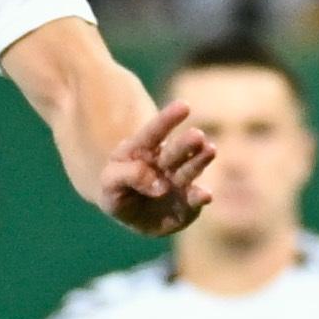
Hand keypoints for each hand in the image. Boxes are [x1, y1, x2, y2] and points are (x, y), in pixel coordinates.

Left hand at [93, 98, 213, 234]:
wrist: (129, 212)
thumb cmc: (118, 191)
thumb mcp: (108, 183)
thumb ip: (128, 176)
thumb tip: (161, 185)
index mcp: (144, 150)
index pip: (154, 132)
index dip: (168, 119)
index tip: (184, 106)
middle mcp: (166, 162)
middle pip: (176, 150)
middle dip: (186, 143)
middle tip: (197, 136)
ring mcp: (179, 182)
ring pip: (190, 170)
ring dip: (200, 161)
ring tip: (210, 151)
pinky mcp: (188, 204)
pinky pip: (194, 200)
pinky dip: (200, 197)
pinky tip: (207, 195)